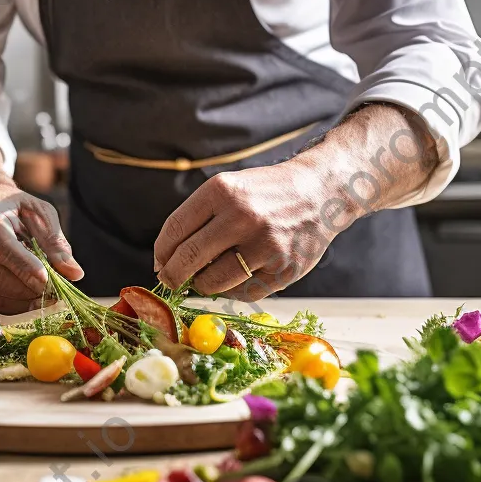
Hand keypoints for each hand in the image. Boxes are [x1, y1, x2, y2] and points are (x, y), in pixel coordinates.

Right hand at [0, 181, 83, 313]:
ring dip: (20, 302)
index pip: (2, 248)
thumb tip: (75, 273)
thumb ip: (56, 242)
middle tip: (54, 294)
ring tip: (44, 298)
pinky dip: (10, 306)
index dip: (24, 267)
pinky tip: (28, 300)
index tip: (47, 281)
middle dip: (26, 290)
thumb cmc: (16, 207)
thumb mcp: (41, 214)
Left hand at [153, 158, 349, 299]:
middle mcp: (243, 216)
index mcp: (222, 191)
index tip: (160, 263)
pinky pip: (243, 293)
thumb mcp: (229, 188)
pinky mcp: (283, 269)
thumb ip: (197, 219)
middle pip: (188, 259)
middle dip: (172, 275)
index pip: (175, 230)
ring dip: (202, 285)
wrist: (320, 192)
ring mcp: (265, 245)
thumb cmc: (265, 193)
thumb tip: (166, 261)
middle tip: (170, 280)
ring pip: (213, 282)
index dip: (161, 252)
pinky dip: (232, 290)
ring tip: (206, 277)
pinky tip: (237, 277)